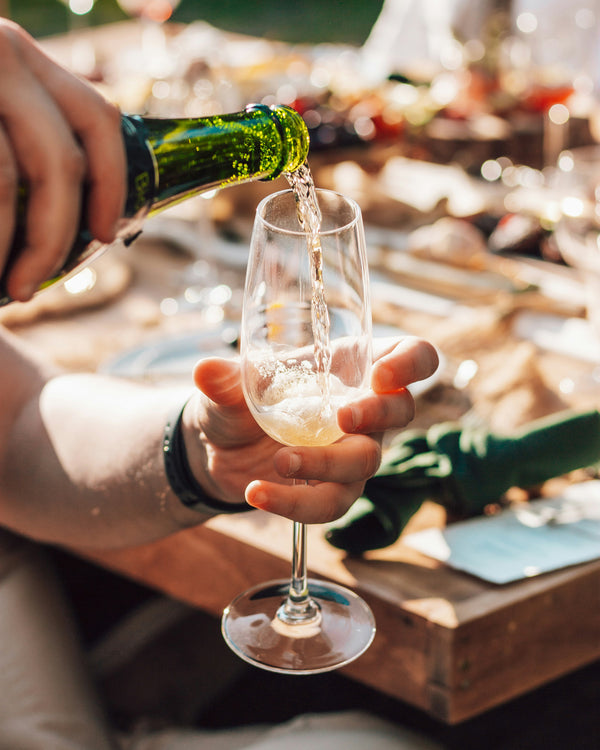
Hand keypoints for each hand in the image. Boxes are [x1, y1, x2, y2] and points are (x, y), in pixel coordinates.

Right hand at [0, 20, 125, 300]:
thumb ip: (22, 136)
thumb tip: (88, 217)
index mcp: (19, 57)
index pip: (97, 120)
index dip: (111, 186)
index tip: (106, 237)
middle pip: (57, 163)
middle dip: (51, 240)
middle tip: (28, 289)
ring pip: (1, 181)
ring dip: (2, 248)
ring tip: (1, 287)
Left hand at [185, 336, 438, 523]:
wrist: (221, 448)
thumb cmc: (239, 401)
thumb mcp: (228, 386)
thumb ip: (224, 379)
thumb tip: (205, 371)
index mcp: (351, 367)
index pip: (410, 355)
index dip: (411, 362)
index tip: (383, 373)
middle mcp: (362, 409)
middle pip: (400, 410)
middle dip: (377, 415)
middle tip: (341, 419)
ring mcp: (351, 452)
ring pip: (365, 462)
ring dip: (327, 464)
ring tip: (281, 461)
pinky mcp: (332, 489)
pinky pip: (331, 502)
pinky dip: (295, 502)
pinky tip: (259, 493)